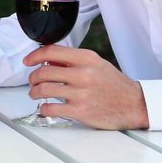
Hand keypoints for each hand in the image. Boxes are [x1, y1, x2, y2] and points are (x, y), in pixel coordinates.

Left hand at [24, 45, 148, 129]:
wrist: (134, 104)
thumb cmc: (113, 84)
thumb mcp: (95, 64)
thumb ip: (72, 61)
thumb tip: (47, 60)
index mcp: (86, 58)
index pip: (51, 51)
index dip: (34, 56)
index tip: (27, 61)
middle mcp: (83, 73)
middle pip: (44, 71)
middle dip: (33, 77)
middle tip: (33, 81)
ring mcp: (81, 93)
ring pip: (44, 89)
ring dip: (34, 92)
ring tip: (35, 94)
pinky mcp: (81, 111)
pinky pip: (51, 108)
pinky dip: (43, 108)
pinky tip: (45, 107)